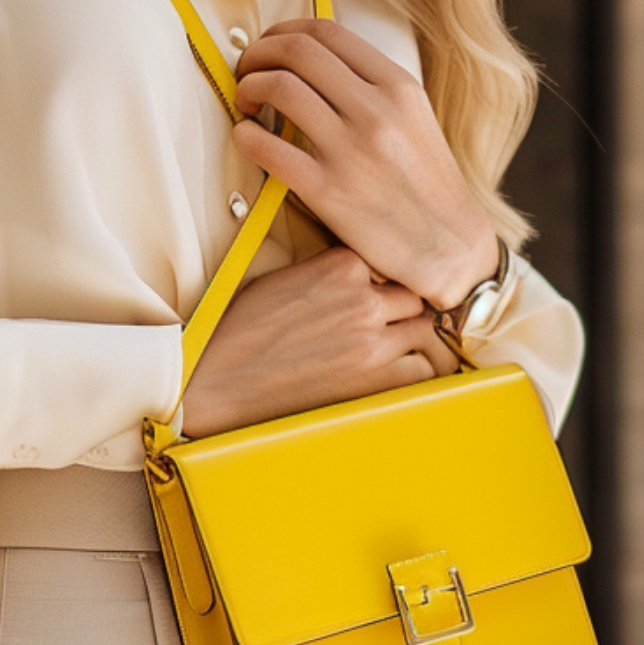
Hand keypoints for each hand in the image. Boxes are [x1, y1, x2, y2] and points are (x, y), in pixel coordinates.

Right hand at [181, 246, 458, 438]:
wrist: (220, 379)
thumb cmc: (242, 330)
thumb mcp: (287, 278)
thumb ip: (331, 273)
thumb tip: (361, 278)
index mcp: (342, 264)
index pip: (389, 265)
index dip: (382, 283)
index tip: (373, 297)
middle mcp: (364, 298)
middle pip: (412, 296)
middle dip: (400, 310)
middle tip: (384, 324)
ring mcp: (373, 340)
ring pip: (423, 331)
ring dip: (409, 339)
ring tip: (387, 350)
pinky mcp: (374, 380)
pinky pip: (421, 370)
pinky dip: (412, 370)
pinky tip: (390, 374)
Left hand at [233, 18, 499, 310]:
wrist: (448, 247)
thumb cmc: (425, 185)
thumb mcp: (413, 118)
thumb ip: (371, 87)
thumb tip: (313, 64)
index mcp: (398, 86)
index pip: (327, 32)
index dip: (283, 32)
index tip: (269, 48)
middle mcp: (376, 110)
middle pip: (296, 51)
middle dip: (258, 54)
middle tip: (246, 71)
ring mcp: (351, 150)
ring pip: (278, 88)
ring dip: (248, 88)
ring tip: (247, 105)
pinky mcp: (328, 191)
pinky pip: (268, 148)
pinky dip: (245, 135)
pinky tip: (247, 138)